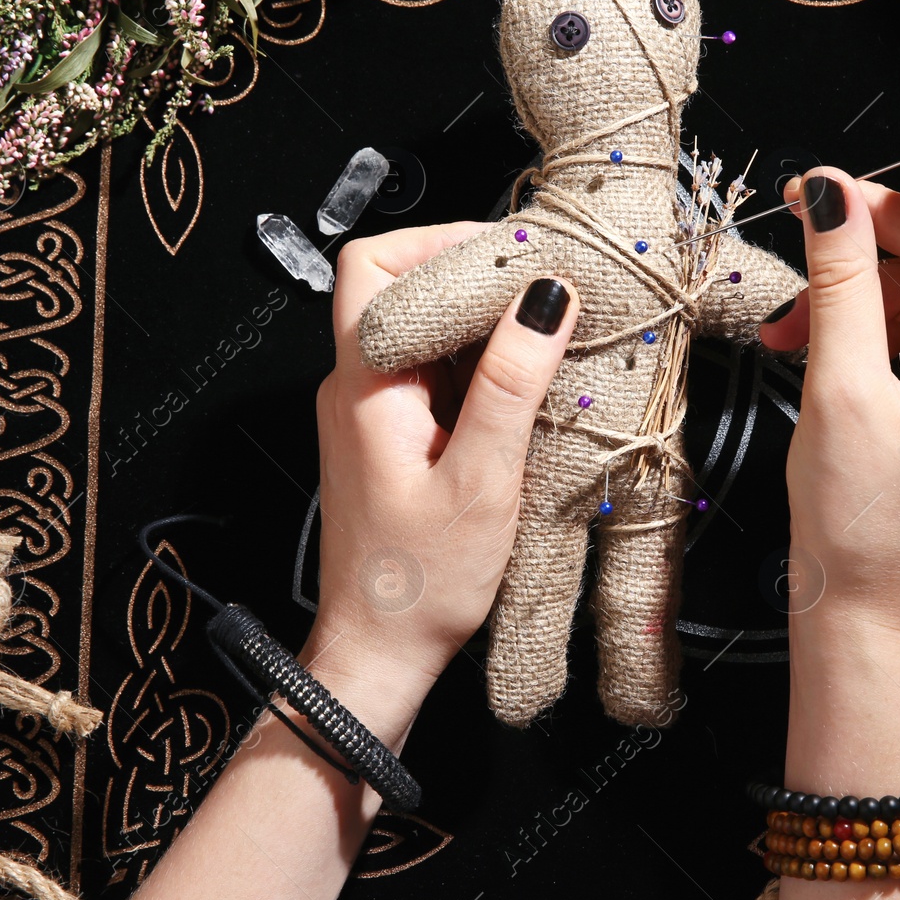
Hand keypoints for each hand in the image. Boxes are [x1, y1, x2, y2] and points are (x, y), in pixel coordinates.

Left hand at [304, 222, 580, 735]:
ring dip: (479, 320)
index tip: (514, 255)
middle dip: (470, 274)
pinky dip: (476, 362)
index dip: (441, 242)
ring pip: (419, 327)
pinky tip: (523, 382)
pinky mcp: (389, 437)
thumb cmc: (420, 585)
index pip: (376, 264)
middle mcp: (354, 388)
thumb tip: (545, 296)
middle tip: (542, 285)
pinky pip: (430, 371)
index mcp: (363, 387)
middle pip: (398, 286)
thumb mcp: (483, 481)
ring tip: (545, 329)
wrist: (377, 656)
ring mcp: (368, 412)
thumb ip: (512, 384)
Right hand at [760, 124, 899, 630]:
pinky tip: (799, 328)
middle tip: (813, 204)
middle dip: (885, 231)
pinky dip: (852, 314)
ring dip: (854, 280)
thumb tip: (827, 197)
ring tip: (791, 301)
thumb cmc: (862, 523)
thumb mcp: (842, 390)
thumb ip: (839, 284)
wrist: (849, 597)